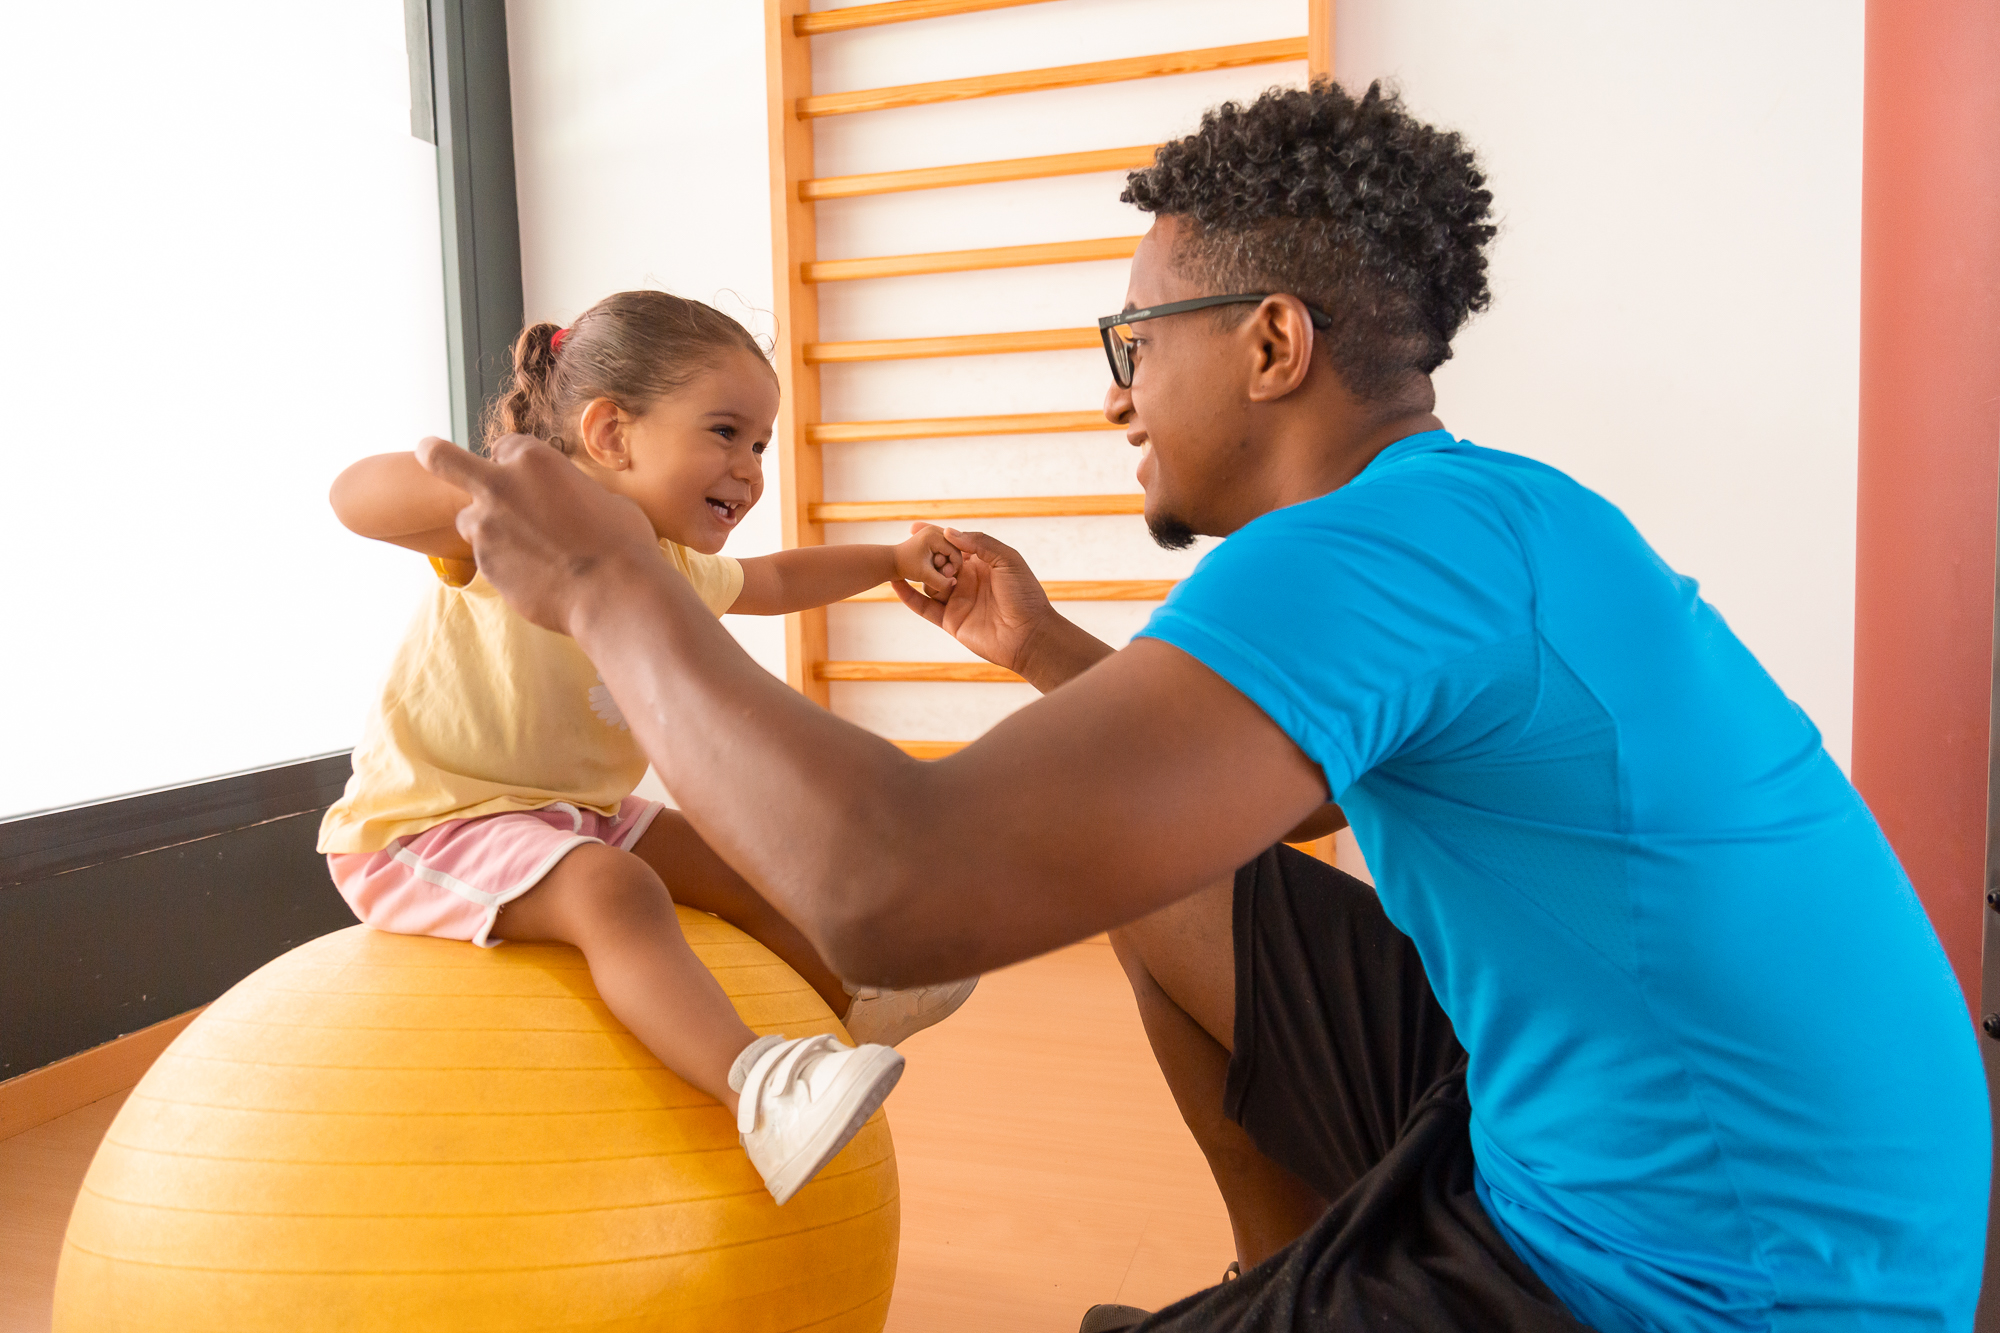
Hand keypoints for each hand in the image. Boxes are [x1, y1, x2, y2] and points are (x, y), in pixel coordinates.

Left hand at [415, 434, 658, 634]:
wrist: (614, 594)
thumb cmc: (622, 544)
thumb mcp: (604, 500)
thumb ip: (572, 494)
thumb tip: (570, 505)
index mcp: (534, 459)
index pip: (505, 447)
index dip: (514, 463)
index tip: (525, 479)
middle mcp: (500, 486)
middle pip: (443, 459)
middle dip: (434, 454)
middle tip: (426, 450)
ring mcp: (485, 527)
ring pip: (469, 521)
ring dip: (486, 529)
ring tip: (527, 551)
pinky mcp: (483, 565)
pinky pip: (487, 558)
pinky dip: (505, 564)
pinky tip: (538, 577)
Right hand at [892, 526, 1061, 677]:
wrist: (1029, 635)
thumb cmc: (1025, 595)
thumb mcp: (1008, 560)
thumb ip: (980, 543)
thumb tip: (949, 532)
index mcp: (982, 565)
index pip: (954, 547)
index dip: (935, 537)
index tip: (915, 527)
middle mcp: (967, 582)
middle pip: (938, 564)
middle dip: (922, 555)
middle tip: (909, 546)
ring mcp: (958, 601)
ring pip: (929, 584)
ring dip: (918, 574)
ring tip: (908, 564)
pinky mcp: (950, 621)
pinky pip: (925, 607)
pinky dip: (909, 597)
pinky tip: (895, 583)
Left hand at [893, 524, 960, 596]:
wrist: (892, 561)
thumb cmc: (906, 567)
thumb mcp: (924, 575)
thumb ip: (940, 581)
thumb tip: (954, 583)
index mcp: (933, 535)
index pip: (955, 551)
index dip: (954, 566)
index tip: (946, 576)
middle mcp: (935, 529)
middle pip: (955, 548)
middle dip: (952, 562)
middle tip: (943, 573)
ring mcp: (934, 530)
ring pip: (952, 547)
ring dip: (949, 560)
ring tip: (938, 569)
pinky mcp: (933, 534)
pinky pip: (947, 546)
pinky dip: (945, 556)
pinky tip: (937, 564)